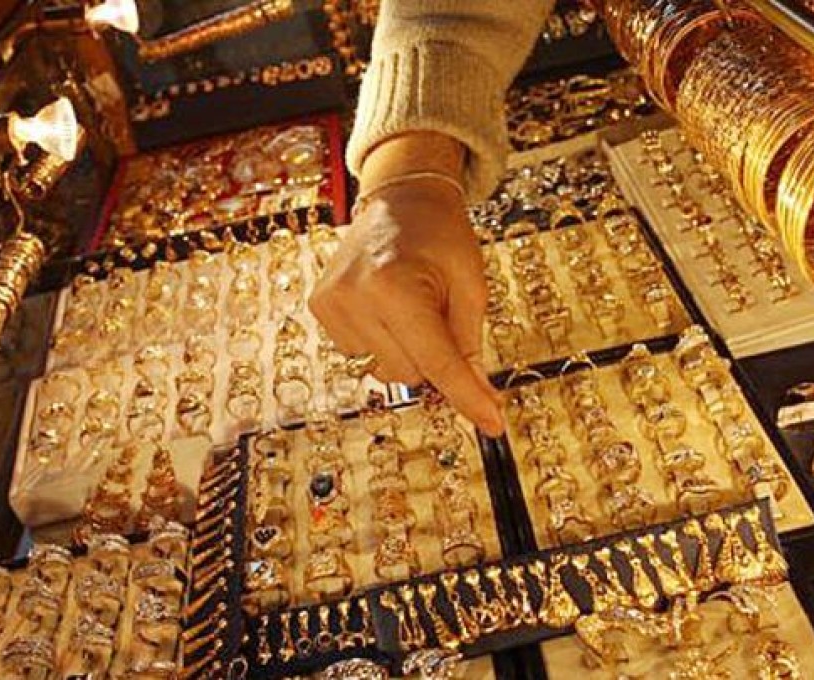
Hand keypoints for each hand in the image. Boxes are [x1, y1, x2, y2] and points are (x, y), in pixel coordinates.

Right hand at [309, 135, 504, 436]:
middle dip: (435, 358)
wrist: (401, 195)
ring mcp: (331, 304)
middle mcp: (356, 298)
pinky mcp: (320, 307)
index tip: (492, 424)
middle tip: (440, 313)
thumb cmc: (441, 235)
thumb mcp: (470, 286)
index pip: (438, 362)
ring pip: (385, 369)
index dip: (468, 397)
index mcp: (396, 287)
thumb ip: (471, 346)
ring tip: (411, 302)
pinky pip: (362, 354)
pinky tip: (387, 306)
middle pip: (411, 374)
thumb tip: (481, 398)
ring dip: (408, 349)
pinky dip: (383, 341)